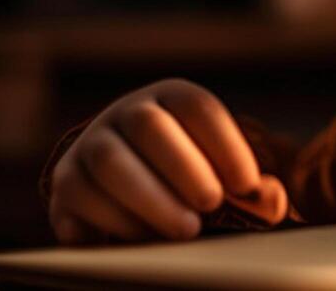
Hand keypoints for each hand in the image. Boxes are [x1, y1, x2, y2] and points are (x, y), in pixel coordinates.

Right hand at [47, 78, 289, 243]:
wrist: (125, 188)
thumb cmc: (191, 177)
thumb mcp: (221, 171)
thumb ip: (250, 186)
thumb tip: (269, 201)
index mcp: (170, 97)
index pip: (197, 107)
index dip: (225, 144)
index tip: (247, 185)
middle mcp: (126, 113)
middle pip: (150, 127)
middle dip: (184, 168)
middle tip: (211, 205)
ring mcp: (90, 145)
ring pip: (110, 161)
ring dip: (151, 198)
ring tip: (186, 229)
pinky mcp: (65, 183)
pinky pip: (80, 196)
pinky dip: (115, 220)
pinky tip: (145, 238)